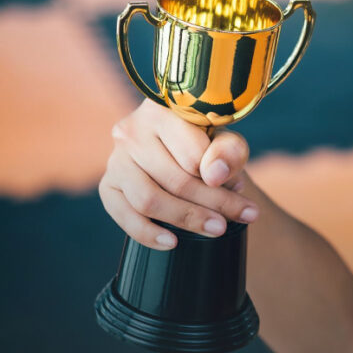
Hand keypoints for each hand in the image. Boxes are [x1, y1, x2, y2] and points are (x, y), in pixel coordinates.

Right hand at [98, 99, 258, 249]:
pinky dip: (148, 234)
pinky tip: (172, 242)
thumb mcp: (227, 143)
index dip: (220, 176)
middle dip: (214, 203)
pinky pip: (123, 216)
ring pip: (149, 200)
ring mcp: (116, 159)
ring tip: (218, 228)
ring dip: (187, 219)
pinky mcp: (108, 186)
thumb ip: (229, 152)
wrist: (184, 157)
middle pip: (175, 180)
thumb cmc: (208, 147)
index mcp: (161, 110)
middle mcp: (132, 131)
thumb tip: (214, 176)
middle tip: (244, 216)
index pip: (192, 153)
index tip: (240, 187)